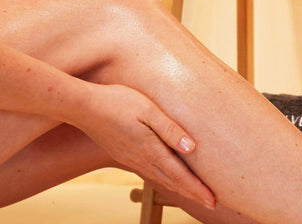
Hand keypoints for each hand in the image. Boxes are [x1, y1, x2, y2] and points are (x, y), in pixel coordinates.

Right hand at [77, 83, 214, 209]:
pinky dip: (163, 180)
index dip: (198, 189)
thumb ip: (170, 130)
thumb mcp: (148, 110)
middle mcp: (141, 159)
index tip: (213, 201)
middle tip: (210, 203)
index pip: (180, 175)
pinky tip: (165, 177)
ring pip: (160, 179)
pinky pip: (148, 172)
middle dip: (192, 193)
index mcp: (150, 149)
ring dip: (178, 188)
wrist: (83, 107)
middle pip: (172, 182)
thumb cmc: (118, 102)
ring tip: (192, 193)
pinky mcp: (123, 153)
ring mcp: (130, 158)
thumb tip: (192, 149)